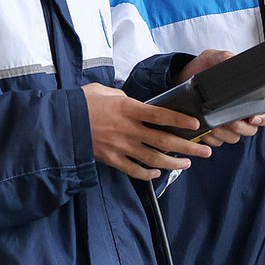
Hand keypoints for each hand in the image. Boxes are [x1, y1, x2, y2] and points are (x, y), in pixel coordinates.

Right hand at [83, 82, 212, 179]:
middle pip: (163, 140)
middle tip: (205, 150)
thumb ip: (123, 97)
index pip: (160, 115)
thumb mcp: (104, 91)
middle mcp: (128, 129)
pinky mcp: (111, 159)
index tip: (196, 124)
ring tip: (187, 163)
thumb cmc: (81, 103)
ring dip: (173, 162)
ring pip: (153, 158)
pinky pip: (133, 169)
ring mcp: (120, 146)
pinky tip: (158, 172)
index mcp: (128, 109)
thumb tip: (134, 102)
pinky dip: (147, 173)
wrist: (59, 123)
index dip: (180, 120)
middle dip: (187, 147)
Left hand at [177, 49, 264, 146]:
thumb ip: (224, 57)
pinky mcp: (215, 131)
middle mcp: (242, 112)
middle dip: (241, 128)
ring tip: (212, 126)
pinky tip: (204, 131)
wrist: (181, 78)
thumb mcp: (213, 57)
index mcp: (249, 97)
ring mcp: (229, 123)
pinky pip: (218, 142)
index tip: (253, 118)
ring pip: (235, 138)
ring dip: (224, 134)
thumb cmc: (202, 67)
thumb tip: (231, 59)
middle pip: (252, 129)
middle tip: (229, 122)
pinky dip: (211, 139)